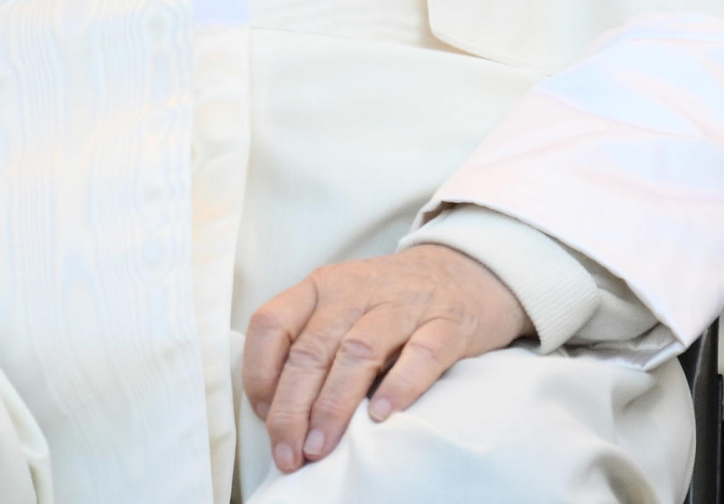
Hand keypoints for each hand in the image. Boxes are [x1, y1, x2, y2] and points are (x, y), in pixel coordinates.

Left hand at [243, 244, 529, 476]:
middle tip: (288, 452)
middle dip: (292, 408)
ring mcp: (403, 305)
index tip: (263, 414)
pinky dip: (399, 385)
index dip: (259, 371)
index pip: (272, 323)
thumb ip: (309, 343)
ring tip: (321, 446)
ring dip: (333, 405)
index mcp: (321, 287)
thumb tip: (275, 409)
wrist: (464, 271)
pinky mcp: (447, 324)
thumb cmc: (388, 303)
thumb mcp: (340, 307)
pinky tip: (381, 415)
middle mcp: (355, 291)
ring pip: (357, 352)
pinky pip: (421, 354)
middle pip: (311, 349)